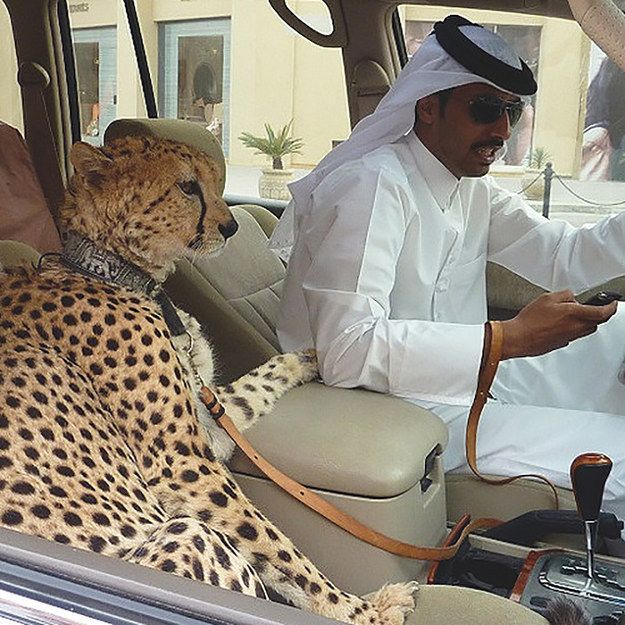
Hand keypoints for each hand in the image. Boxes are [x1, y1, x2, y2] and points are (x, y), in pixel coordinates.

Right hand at [500, 290, 616, 358]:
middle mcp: (575, 328)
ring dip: (586, 322)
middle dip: (598, 315)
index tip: (613, 303)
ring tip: (574, 315)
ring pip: (586, 330)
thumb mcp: (547, 298)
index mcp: (573, 314)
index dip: (611, 307)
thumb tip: (572, 297)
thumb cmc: (529, 320)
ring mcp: (569, 337)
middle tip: (596, 308)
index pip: (602, 312)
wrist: (518, 338)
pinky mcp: (561, 343)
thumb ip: (565, 295)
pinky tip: (559, 324)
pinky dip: (572, 329)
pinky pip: (573, 335)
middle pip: (596, 323)